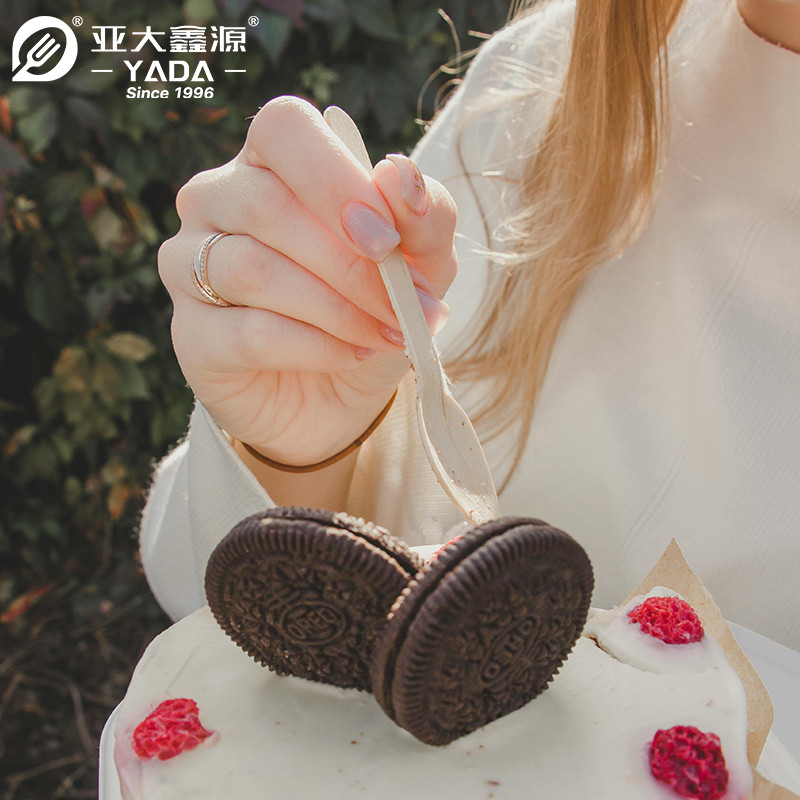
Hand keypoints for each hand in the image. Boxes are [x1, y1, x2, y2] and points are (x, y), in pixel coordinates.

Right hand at [158, 97, 456, 465]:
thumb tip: (401, 174)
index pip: (283, 129)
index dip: (336, 180)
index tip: (387, 238)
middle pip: (266, 204)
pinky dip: (316, 347)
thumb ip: (424, 217)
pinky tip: (350, 355)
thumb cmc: (371, 310)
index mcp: (270, 162)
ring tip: (386, 334)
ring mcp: (190, 267)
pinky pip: (250, 333)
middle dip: (350, 264)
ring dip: (337, 309)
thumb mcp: (420, 264)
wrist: (338, 397)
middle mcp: (216, 201)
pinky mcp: (192, 335)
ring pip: (253, 270)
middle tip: (403, 307)